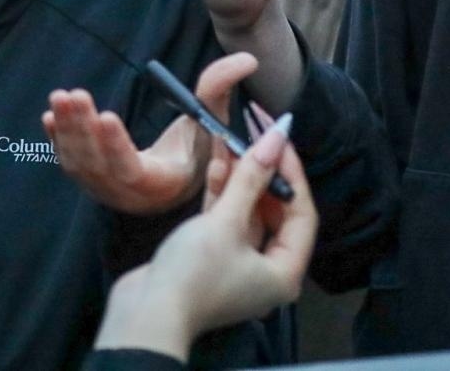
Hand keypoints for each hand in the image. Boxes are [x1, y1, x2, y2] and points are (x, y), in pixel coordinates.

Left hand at [44, 54, 256, 213]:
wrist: (174, 183)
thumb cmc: (195, 150)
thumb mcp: (209, 123)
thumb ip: (219, 89)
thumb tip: (247, 59)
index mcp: (158, 183)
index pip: (130, 168)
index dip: (115, 145)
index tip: (107, 115)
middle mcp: (126, 192)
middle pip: (96, 164)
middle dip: (83, 130)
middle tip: (74, 95)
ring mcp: (103, 188)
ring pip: (77, 162)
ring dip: (67, 129)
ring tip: (61, 96)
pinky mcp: (88, 180)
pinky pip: (68, 162)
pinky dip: (57, 140)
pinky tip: (51, 114)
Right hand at [92, 116, 316, 358]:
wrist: (147, 312)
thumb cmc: (195, 272)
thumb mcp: (226, 222)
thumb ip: (251, 179)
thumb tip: (276, 139)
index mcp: (285, 271)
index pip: (302, 213)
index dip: (292, 173)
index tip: (279, 138)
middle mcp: (268, 271)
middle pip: (276, 213)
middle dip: (265, 174)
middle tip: (256, 138)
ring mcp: (239, 265)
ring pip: (248, 214)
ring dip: (241, 180)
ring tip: (233, 142)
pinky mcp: (212, 259)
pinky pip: (226, 221)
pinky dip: (224, 195)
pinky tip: (218, 165)